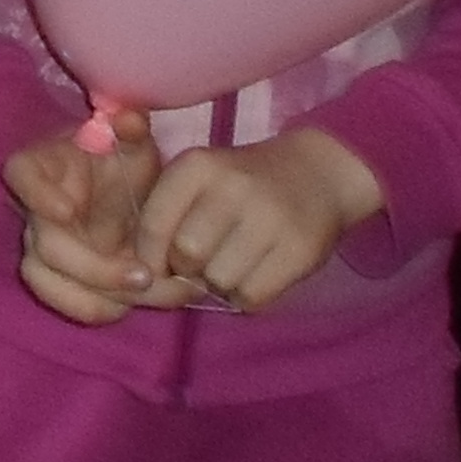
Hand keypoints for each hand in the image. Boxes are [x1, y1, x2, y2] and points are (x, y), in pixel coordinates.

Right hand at [6, 110, 182, 324]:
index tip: (66, 210)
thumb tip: (128, 119)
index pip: (21, 174)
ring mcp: (42, 246)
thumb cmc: (118, 158)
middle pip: (44, 245)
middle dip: (94, 267)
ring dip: (94, 296)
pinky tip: (137, 302)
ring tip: (143, 292)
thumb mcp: (131, 140)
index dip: (36, 193)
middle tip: (143, 274)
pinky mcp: (60, 277)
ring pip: (45, 281)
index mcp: (42, 166)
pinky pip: (64, 300)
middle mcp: (34, 210)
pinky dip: (98, 308)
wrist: (120, 189)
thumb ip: (131, 128)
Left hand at [134, 126, 385, 315]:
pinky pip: (253, 296)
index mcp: (198, 165)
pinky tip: (257, 273)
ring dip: (221, 284)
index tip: (160, 264)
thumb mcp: (200, 178)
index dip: (150, 256)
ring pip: (219, 280)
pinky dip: (249, 296)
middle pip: (187, 255)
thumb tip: (143, 275)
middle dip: (189, 269)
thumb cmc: (242, 184)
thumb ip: (166, 214)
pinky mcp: (300, 248)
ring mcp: (270, 216)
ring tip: (235, 263)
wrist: (317, 174)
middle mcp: (232, 186)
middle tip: (204, 262)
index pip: (153, 224)